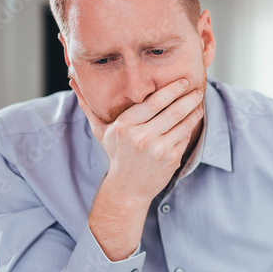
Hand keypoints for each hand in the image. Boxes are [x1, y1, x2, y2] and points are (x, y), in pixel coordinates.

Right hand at [70, 77, 203, 204]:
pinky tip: (194, 118)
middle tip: (197, 89)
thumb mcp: (102, 132)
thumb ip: (91, 108)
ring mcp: (158, 149)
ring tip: (199, 101)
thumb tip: (73, 82)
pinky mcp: (170, 159)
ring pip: (182, 124)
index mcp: (125, 126)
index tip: (182, 81)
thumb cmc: (116, 156)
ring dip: (194, 111)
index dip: (171, 90)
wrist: (127, 189)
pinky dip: (191, 126)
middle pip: (172, 111)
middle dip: (188, 98)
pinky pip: (184, 137)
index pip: (153, 102)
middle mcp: (141, 137)